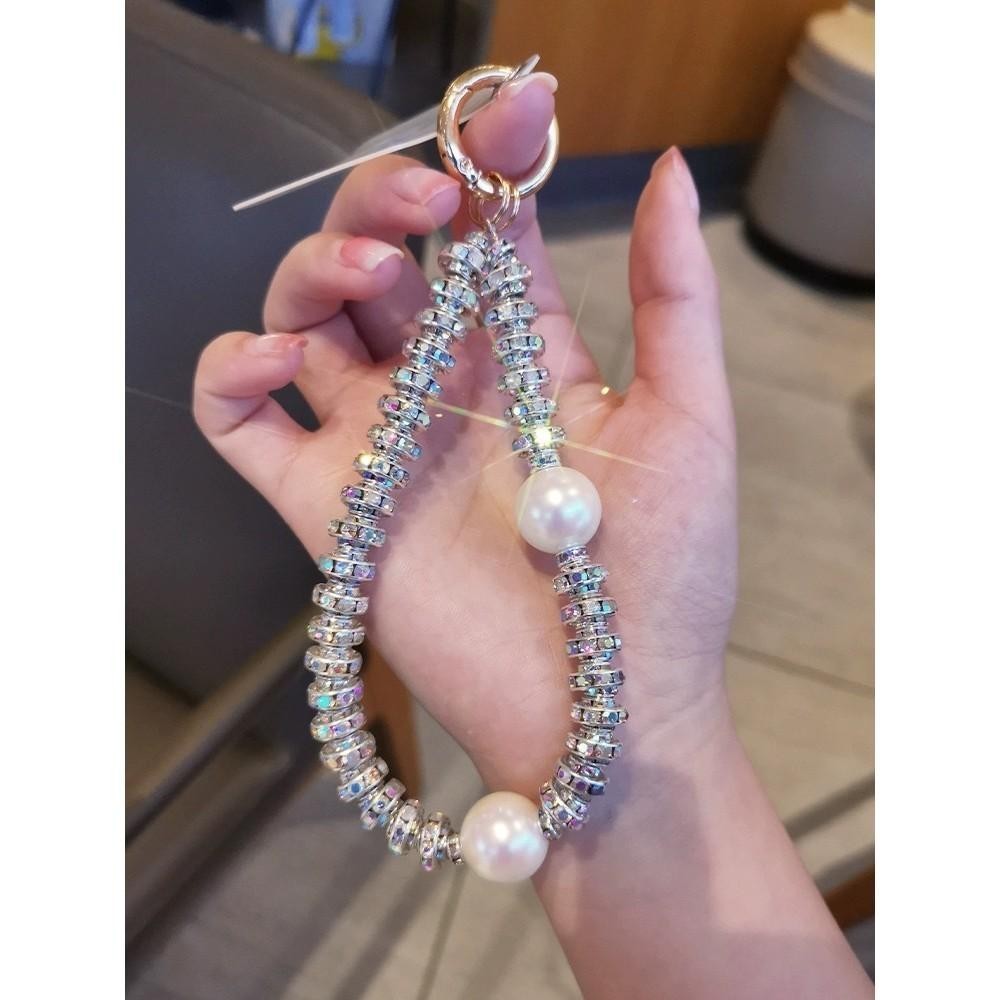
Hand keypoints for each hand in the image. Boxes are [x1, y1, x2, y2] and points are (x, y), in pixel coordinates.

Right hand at [193, 75, 736, 795]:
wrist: (611, 713)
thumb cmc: (665, 579)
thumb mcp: (689, 421)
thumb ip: (672, 296)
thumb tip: (665, 170)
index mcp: (525, 362)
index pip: (483, 241)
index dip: (487, 168)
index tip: (507, 116)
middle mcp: (444, 392)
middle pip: (378, 264)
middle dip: (381, 207)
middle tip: (417, 206)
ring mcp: (380, 445)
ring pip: (305, 323)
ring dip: (313, 273)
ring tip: (366, 281)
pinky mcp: (327, 507)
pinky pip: (240, 424)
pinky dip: (230, 373)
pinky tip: (274, 359)